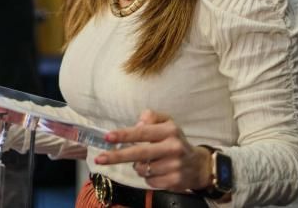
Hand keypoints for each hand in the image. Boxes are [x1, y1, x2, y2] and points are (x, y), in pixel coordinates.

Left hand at [94, 109, 212, 192]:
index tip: (108, 137)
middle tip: (100, 158)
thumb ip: (151, 117)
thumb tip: (138, 124)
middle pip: (139, 153)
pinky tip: (156, 171)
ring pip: (142, 169)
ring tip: (148, 161)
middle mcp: (173, 148)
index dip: (124, 135)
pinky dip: (148, 177)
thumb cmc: (175, 140)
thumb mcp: (167, 123)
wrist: (198, 165)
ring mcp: (174, 166)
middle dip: (117, 156)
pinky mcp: (174, 181)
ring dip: (138, 166)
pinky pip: (149, 181)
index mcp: (170, 130)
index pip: (143, 132)